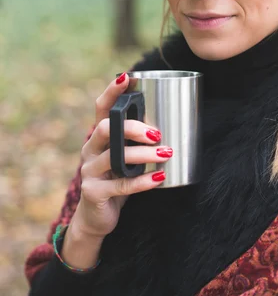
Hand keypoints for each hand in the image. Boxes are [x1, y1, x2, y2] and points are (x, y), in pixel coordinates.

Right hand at [72, 73, 172, 239]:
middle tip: (157, 133)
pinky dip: (143, 181)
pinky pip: (121, 185)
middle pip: (107, 129)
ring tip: (166, 153)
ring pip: (115, 157)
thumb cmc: (117, 181)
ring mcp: (89, 171)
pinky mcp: (94, 192)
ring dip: (143, 154)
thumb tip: (170, 124)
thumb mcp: (125, 158)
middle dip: (133, 127)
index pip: (102, 109)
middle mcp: (90, 150)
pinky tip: (160, 177)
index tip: (126, 77)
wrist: (97, 218)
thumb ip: (136, 143)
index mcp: (98, 137)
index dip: (112, 92)